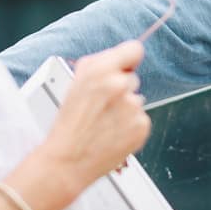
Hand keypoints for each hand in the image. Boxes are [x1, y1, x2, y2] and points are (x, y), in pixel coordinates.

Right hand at [40, 40, 150, 188]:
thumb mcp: (75, 84)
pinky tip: (113, 133)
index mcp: (101, 70)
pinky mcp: (141, 126)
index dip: (128, 60)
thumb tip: (118, 57)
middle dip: (121, 89)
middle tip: (102, 106)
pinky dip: (130, 126)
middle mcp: (120, 85)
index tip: (124, 68)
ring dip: (125, 109)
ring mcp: (133, 107)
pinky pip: (141, 118)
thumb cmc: (70, 124)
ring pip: (136, 100)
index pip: (134, 49)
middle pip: (133, 78)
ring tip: (105, 123)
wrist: (69, 160)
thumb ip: (98, 65)